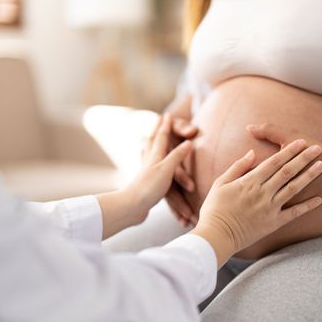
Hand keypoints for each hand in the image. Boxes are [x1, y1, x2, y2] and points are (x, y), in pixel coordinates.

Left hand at [97, 114, 192, 238]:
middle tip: (159, 119)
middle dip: (157, 130)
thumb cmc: (149, 187)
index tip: (167, 114)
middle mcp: (150, 161)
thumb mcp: (167, 169)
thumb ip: (177, 155)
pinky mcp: (147, 184)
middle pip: (153, 142)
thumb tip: (189, 142)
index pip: (162, 136)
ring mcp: (148, 173)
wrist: (132, 208)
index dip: (166, 125)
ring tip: (152, 137)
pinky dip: (151, 159)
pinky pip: (151, 166)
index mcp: (155, 156)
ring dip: (153, 143)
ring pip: (150, 153)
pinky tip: (150, 165)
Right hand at [191, 140, 321, 266]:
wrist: (216, 236)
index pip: (274, 161)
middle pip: (287, 171)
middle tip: (318, 148)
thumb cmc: (215, 209)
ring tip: (321, 166)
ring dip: (309, 176)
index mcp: (250, 181)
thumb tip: (252, 153)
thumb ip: (238, 167)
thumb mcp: (220, 183)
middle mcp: (263, 192)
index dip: (288, 150)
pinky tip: (320, 199)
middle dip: (303, 158)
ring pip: (293, 188)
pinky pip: (294, 213)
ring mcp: (270, 208)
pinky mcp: (273, 223)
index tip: (301, 141)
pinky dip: (307, 206)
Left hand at [246, 123, 321, 203]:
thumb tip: (249, 128)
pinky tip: (266, 209)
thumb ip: (268, 131)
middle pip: (257, 191)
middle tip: (238, 193)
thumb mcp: (289, 135)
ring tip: (248, 201)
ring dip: (257, 203)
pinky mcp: (298, 208)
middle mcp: (281, 185)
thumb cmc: (313, 148)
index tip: (238, 177)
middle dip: (246, 193)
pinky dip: (273, 211)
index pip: (253, 173)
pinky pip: (281, 213)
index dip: (245, 175)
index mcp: (276, 168)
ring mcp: (289, 199)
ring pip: (267, 204)